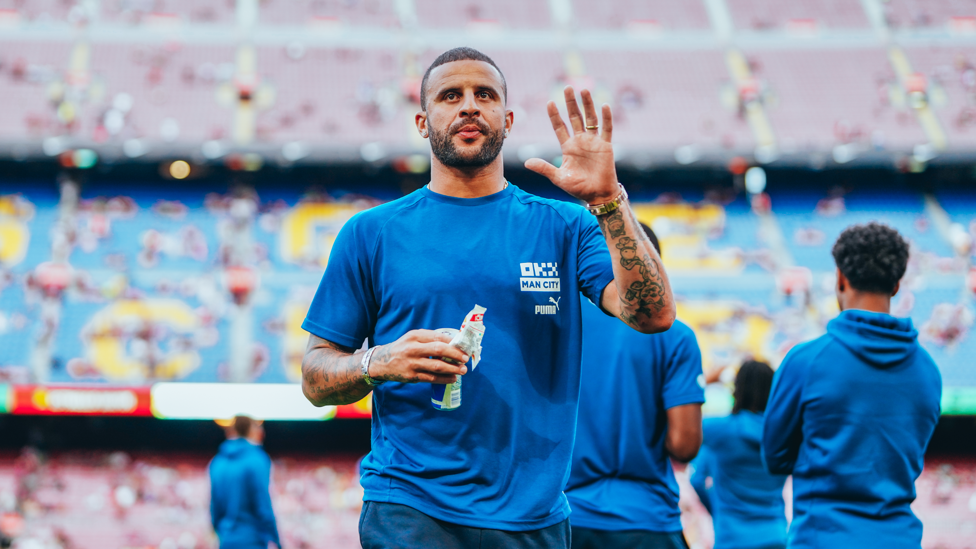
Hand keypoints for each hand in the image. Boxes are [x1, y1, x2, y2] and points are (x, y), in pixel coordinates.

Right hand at [368, 330, 469, 383]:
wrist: (381, 362)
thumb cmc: (402, 348)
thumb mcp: (412, 338)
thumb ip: (429, 338)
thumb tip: (452, 343)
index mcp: (414, 336)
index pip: (437, 337)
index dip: (452, 342)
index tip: (463, 346)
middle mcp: (412, 348)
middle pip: (438, 350)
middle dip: (455, 355)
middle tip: (465, 359)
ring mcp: (412, 363)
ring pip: (436, 366)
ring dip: (452, 369)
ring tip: (463, 370)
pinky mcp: (411, 376)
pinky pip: (431, 378)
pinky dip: (444, 379)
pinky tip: (452, 379)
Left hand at [525, 86, 618, 203]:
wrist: (598, 195)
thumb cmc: (579, 188)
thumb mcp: (559, 178)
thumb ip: (544, 168)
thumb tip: (526, 163)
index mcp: (568, 147)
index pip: (560, 127)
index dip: (555, 115)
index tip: (549, 102)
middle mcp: (580, 141)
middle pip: (575, 117)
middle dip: (571, 103)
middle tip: (567, 87)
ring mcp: (593, 142)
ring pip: (591, 119)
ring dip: (587, 105)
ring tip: (584, 90)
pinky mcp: (606, 146)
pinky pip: (607, 129)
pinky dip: (607, 118)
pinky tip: (605, 105)